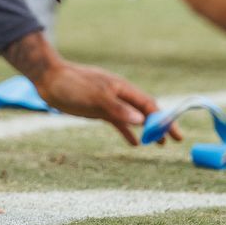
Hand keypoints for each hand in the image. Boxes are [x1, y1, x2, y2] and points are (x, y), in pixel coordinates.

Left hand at [1, 31, 179, 145]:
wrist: (49, 80)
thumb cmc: (72, 84)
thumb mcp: (95, 97)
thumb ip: (117, 108)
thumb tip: (141, 120)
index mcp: (122, 88)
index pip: (149, 104)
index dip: (164, 118)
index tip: (176, 132)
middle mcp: (119, 95)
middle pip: (145, 111)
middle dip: (161, 125)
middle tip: (174, 141)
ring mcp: (109, 103)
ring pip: (134, 118)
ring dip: (147, 130)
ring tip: (160, 144)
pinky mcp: (99, 110)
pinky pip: (119, 123)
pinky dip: (128, 132)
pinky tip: (134, 143)